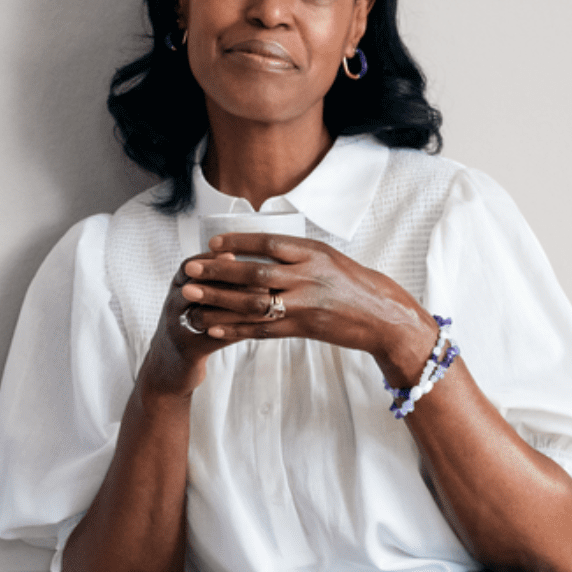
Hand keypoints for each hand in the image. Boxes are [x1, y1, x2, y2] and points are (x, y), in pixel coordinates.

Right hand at [145, 251, 284, 396]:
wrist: (166, 367)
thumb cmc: (187, 327)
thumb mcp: (192, 300)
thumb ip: (212, 282)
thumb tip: (250, 259)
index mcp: (175, 290)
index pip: (189, 267)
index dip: (210, 259)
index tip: (232, 253)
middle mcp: (173, 306)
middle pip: (196, 286)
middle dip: (225, 279)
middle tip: (254, 273)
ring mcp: (179, 328)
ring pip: (207, 311)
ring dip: (236, 303)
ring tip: (262, 296)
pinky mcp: (190, 350)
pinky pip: (216, 336)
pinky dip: (238, 329)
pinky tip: (259, 324)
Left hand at [182, 233, 437, 385]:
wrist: (382, 317)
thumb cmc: (353, 283)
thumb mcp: (327, 258)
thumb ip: (295, 254)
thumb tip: (257, 247)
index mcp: (313, 253)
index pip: (268, 243)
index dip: (237, 243)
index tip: (211, 244)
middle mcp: (307, 276)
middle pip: (254, 273)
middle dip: (218, 272)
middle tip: (189, 270)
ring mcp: (304, 304)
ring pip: (253, 303)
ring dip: (219, 301)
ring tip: (191, 299)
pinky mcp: (302, 329)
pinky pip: (262, 329)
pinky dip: (235, 329)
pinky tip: (213, 327)